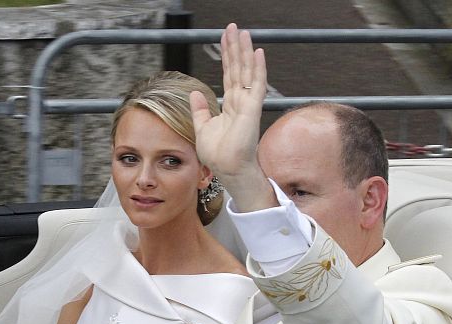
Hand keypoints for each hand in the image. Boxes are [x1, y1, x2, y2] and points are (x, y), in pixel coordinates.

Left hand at [191, 23, 278, 211]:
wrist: (227, 168)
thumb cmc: (218, 154)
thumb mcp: (202, 127)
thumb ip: (200, 109)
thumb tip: (194, 92)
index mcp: (230, 105)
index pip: (228, 74)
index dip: (226, 56)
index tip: (224, 38)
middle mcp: (240, 101)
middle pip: (238, 68)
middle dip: (235, 47)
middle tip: (233, 28)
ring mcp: (248, 104)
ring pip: (247, 72)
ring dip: (245, 52)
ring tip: (243, 33)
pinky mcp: (252, 110)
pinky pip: (256, 85)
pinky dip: (257, 68)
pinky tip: (258, 52)